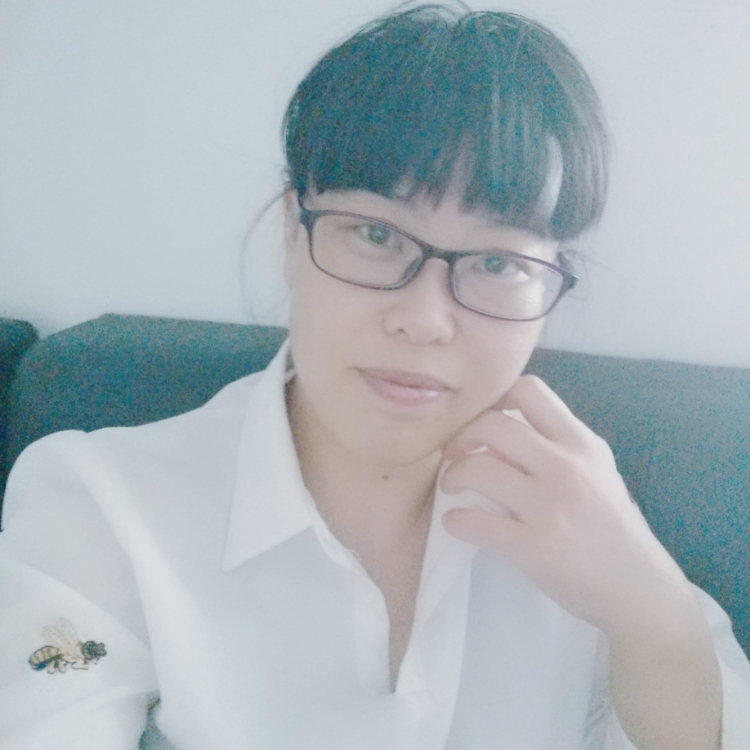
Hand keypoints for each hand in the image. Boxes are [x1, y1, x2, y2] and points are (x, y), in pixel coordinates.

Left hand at [440, 375, 696, 639]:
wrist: (637, 587)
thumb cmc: (612, 526)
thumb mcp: (597, 470)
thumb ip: (559, 446)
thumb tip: (504, 431)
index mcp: (581, 444)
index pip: (530, 390)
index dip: (494, 398)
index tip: (482, 420)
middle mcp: (566, 467)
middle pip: (491, 425)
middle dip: (461, 437)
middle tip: (453, 455)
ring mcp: (548, 506)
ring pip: (477, 468)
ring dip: (452, 476)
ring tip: (452, 487)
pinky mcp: (532, 546)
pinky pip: (474, 522)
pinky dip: (454, 520)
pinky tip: (456, 523)